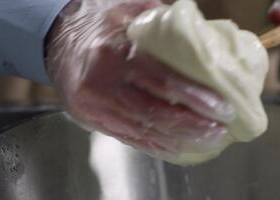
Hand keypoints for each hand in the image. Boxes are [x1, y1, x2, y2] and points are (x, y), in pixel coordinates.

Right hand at [45, 0, 233, 158]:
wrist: (58, 40)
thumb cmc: (97, 23)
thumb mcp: (127, 10)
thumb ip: (161, 24)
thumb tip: (199, 39)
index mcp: (115, 53)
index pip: (161, 81)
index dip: (194, 98)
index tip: (222, 109)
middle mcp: (102, 83)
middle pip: (153, 112)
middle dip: (191, 126)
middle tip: (219, 130)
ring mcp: (94, 105)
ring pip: (142, 130)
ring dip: (177, 139)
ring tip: (206, 140)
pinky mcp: (91, 118)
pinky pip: (127, 137)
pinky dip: (155, 145)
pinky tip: (176, 146)